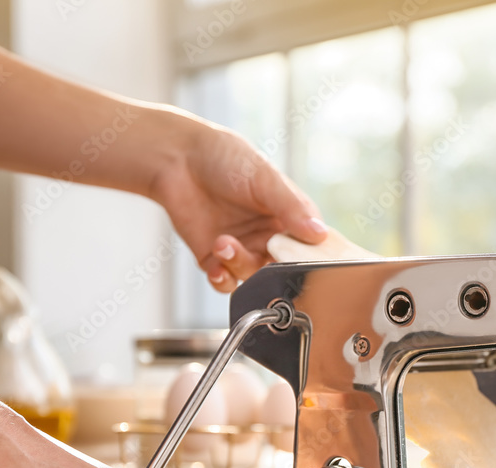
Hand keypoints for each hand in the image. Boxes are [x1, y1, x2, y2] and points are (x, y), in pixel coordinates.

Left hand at [149, 113, 326, 292]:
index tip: (295, 259)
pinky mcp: (214, 258)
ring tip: (223, 243)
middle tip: (258, 251)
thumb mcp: (265, 179)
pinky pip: (226, 282)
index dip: (304, 257)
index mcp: (289, 216)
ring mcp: (242, 247)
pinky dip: (222, 280)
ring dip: (239, 265)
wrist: (177, 158)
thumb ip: (292, 207)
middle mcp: (268, 235)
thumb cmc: (225, 158)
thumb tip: (319, 234)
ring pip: (252, 276)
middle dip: (268, 265)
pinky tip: (215, 266)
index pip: (308, 247)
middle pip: (279, 267)